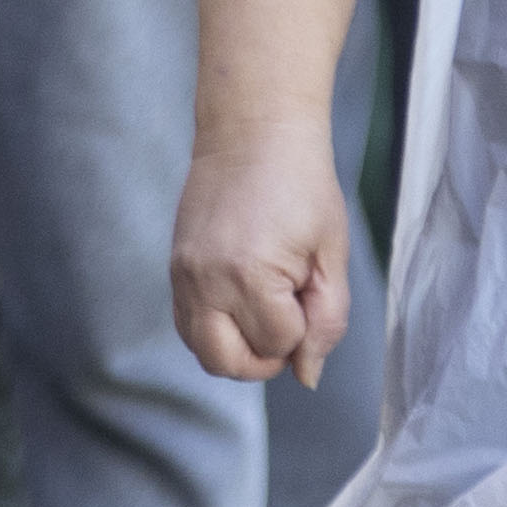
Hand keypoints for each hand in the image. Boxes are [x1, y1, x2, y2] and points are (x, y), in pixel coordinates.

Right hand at [169, 116, 353, 386]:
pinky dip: (215, 329)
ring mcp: (184, 276)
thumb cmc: (302, 185)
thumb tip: (307, 373)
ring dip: (237, 349)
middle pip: (227, 363)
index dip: (304, 328)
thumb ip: (326, 319)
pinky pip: (187, 324)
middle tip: (288, 327)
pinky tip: (240, 303)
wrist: (253, 133)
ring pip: (202, 351)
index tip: (311, 289)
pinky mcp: (175, 267)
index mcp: (250, 275)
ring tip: (265, 314)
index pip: (279, 343)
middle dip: (264, 360)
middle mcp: (207, 281)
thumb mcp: (331, 254)